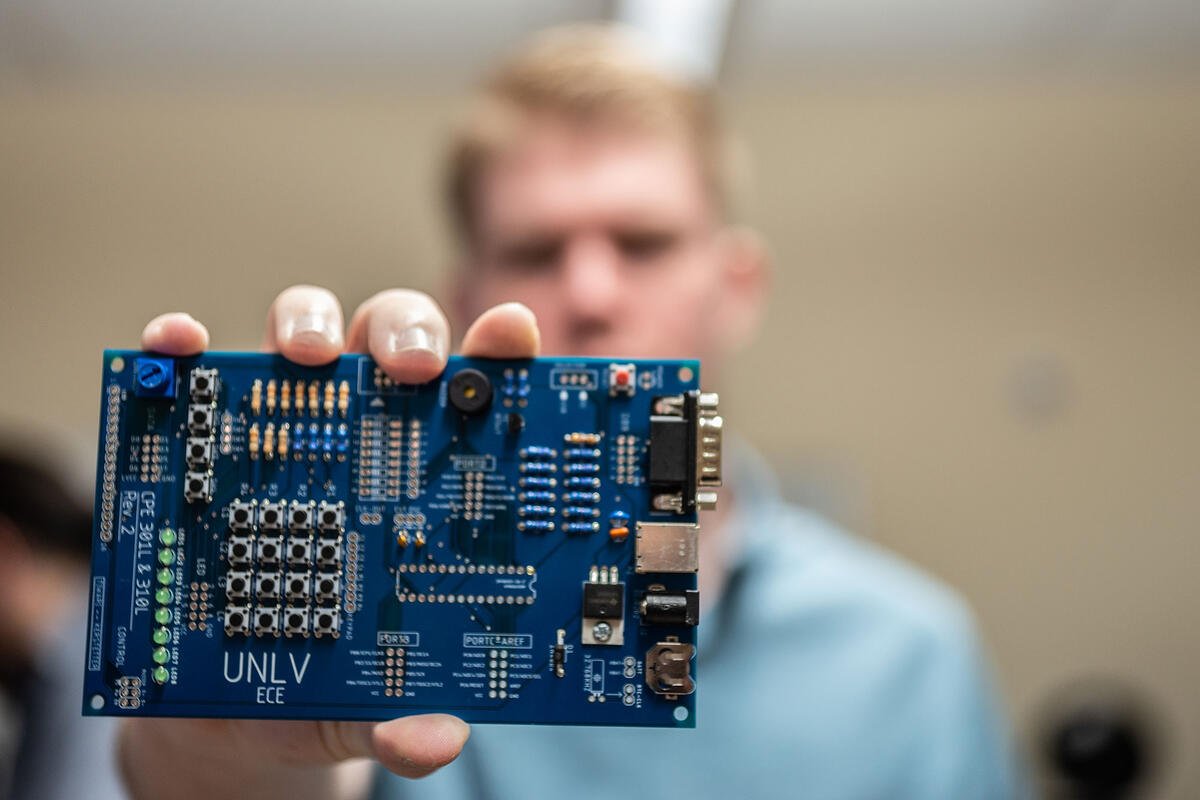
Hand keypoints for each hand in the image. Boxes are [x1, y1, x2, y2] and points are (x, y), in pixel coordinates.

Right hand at [123, 285, 540, 799]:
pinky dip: (184, 348)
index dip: (500, 359)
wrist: (226, 709)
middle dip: (407, 335)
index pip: (475, 404)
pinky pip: (195, 379)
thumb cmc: (322, 684)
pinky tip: (178, 345)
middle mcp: (363, 438)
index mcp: (429, 484)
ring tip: (305, 356)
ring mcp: (285, 431)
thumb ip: (401, 720)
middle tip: (412, 369)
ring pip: (306, 333)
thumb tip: (433, 739)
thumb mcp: (365, 708)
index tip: (514, 336)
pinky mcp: (207, 442)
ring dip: (308, 324)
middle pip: (394, 345)